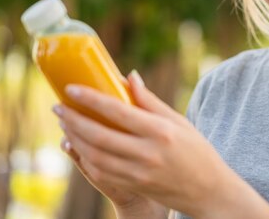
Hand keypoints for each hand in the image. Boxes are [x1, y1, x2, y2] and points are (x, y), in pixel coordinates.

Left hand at [53, 71, 244, 217]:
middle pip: (100, 135)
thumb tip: (128, 77)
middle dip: (74, 119)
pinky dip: (84, 157)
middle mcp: (148, 153)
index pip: (118, 111)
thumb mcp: (179, 121)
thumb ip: (150, 101)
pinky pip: (101, 172)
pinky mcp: (134, 186)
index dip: (91, 99)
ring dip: (75, 138)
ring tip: (65, 122)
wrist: (209, 192)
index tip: (71, 88)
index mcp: (160, 131)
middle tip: (59, 106)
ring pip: (95, 156)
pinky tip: (78, 144)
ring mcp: (139, 173)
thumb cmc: (197, 151)